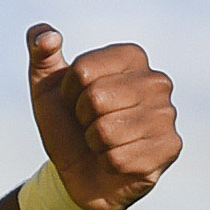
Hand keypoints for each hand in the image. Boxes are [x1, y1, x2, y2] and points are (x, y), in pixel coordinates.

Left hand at [26, 25, 179, 209]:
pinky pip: (119, 158)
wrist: (79, 174)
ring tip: (103, 143)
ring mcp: (167, 114)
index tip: (75, 103)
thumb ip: (40, 52)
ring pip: (106, 131)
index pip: (83, 69)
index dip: (68, 93)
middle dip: (82, 120)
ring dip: (94, 144)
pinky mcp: (169, 147)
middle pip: (96, 98)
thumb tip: (47, 35)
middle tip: (90, 126)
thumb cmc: (68, 127)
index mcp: (132, 57)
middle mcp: (157, 80)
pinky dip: (108, 164)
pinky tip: (115, 162)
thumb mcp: (46, 88)